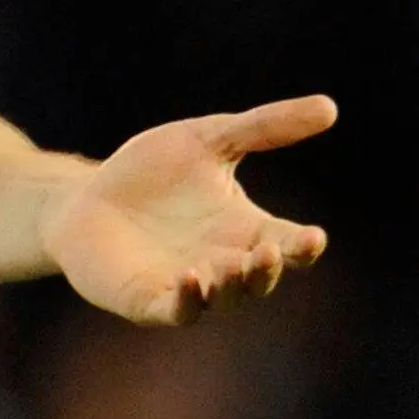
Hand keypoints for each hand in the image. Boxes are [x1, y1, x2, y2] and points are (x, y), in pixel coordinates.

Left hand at [43, 94, 334, 325]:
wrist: (88, 198)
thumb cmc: (152, 172)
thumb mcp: (209, 140)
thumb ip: (264, 127)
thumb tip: (331, 108)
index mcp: (245, 230)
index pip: (288, 245)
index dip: (304, 246)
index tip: (313, 237)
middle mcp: (224, 264)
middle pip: (259, 279)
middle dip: (267, 269)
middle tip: (270, 251)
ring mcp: (188, 286)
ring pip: (223, 299)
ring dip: (231, 286)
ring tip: (232, 266)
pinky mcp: (148, 301)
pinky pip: (176, 310)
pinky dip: (188, 301)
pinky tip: (191, 279)